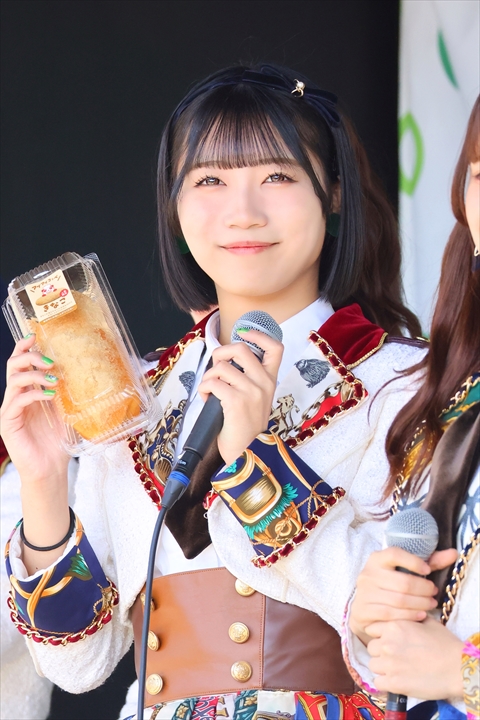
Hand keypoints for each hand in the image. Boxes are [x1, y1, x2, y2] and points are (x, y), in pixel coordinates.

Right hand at [1, 335, 68, 482]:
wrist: (52, 468)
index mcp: (29, 391)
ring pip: (14, 380)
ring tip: (55, 380)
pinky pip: (16, 400)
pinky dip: (34, 394)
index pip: (22, 362)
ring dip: (35, 374)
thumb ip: (69, 392)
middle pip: (14, 365)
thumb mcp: (68, 410)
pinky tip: (50, 396)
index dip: (26, 346)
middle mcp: (17, 397)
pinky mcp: (8, 422)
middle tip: (51, 360)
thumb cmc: (59, 441)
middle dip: (31, 356)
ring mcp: (10, 409)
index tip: (36, 334)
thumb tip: (85, 370)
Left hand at [198, 329, 282, 464]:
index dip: (258, 335)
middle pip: (241, 349)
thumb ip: (248, 379)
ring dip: (208, 377)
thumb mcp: (256, 399)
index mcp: (271, 380)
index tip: (244, 334)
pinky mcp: (236, 401)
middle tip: (215, 366)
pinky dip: (204, 388)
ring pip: (221, 367)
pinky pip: (213, 383)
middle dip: (220, 353)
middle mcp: (264, 383)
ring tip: (209, 390)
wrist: (248, 453)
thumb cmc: (246, 426)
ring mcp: (251, 392)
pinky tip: (206, 398)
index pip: (275, 348)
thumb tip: (225, 361)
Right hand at [349, 546, 457, 644]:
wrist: (365, 607)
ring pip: (399, 600)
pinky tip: (420, 615)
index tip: (428, 570)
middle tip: (434, 593)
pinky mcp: (364, 611)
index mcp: (377, 559)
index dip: (414, 562)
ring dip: (420, 604)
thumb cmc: (390, 585)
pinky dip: (410, 616)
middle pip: (403, 582)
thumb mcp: (405, 570)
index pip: (395, 554)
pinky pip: (391, 614)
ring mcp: (364, 593)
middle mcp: (368, 574)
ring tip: (430, 605)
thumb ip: (430, 561)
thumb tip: (454, 553)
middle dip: (424, 590)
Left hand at [366, 616, 462, 698]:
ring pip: (373, 665)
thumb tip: (406, 615)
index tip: (387, 641)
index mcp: (393, 626)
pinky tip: (396, 681)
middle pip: (371, 648)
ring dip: (382, 667)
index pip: (371, 629)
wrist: (456, 668)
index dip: (379, 635)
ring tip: (396, 669)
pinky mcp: (393, 683)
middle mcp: (387, 643)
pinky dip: (385, 683)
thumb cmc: (445, 644)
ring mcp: (389, 664)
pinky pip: (378, 682)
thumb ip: (410, 618)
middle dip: (380, 652)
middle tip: (394, 656)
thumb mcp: (427, 622)